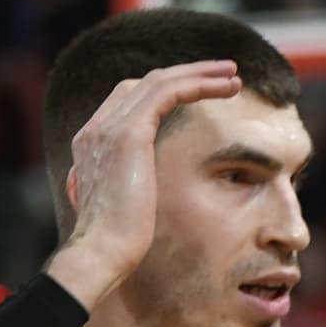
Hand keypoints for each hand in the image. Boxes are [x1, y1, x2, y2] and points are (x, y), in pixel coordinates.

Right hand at [46, 60, 243, 305]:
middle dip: (185, 75)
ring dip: (199, 73)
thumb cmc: (116, 245)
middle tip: (222, 75)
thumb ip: (126, 189)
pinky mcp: (129, 133)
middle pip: (142, 83)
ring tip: (233, 75)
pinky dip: (199, 83)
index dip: (165, 93)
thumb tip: (139, 195)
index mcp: (92, 144)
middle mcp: (96, 129)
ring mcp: (109, 127)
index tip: (199, 96)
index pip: (128, 101)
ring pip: (159, 79)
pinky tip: (228, 88)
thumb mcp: (122, 209)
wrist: (100, 253)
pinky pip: (168, 91)